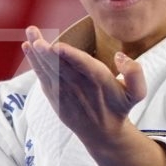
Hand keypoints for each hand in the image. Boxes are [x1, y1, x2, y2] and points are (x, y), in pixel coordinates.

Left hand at [22, 25, 146, 148]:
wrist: (104, 134)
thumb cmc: (119, 106)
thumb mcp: (137, 93)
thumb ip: (135, 73)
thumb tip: (120, 56)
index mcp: (101, 83)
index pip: (85, 67)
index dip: (71, 57)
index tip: (58, 46)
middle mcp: (81, 88)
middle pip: (61, 66)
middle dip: (46, 50)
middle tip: (33, 32)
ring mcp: (65, 94)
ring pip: (49, 70)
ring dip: (37, 52)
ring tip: (30, 34)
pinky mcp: (55, 98)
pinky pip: (43, 78)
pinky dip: (35, 63)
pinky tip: (28, 48)